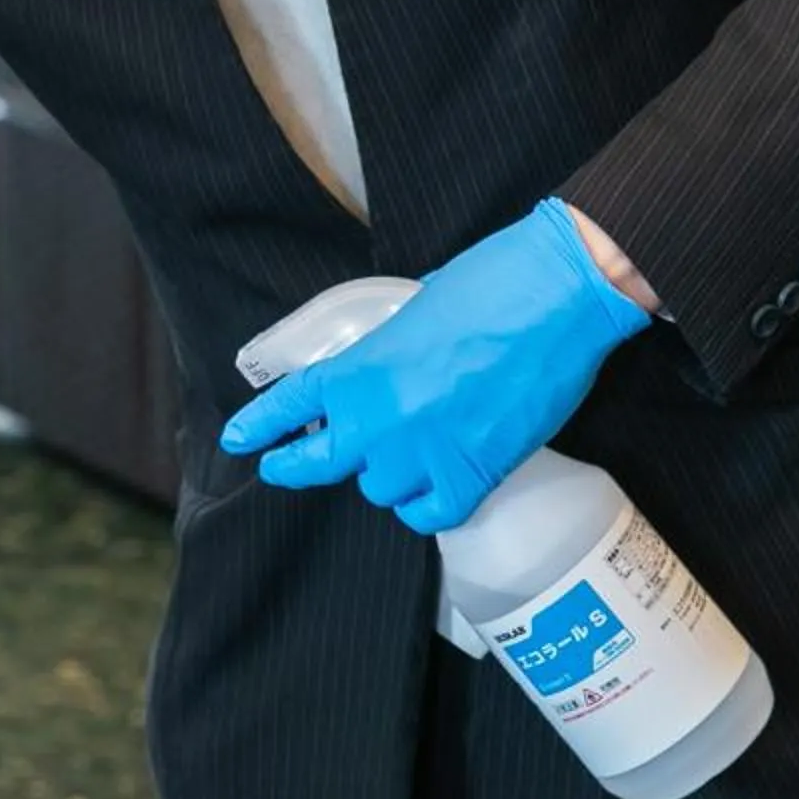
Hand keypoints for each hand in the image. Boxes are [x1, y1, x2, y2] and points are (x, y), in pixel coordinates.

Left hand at [220, 199, 651, 533]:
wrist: (559, 295)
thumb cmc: (491, 283)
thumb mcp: (413, 312)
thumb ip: (386, 353)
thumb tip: (386, 371)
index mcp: (360, 369)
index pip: (291, 405)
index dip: (261, 426)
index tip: (239, 441)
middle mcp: (380, 421)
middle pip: (319, 464)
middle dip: (296, 466)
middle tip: (283, 468)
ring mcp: (425, 454)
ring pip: (379, 490)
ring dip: (386, 473)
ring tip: (404, 452)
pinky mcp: (474, 476)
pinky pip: (429, 514)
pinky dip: (427, 503)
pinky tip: (434, 487)